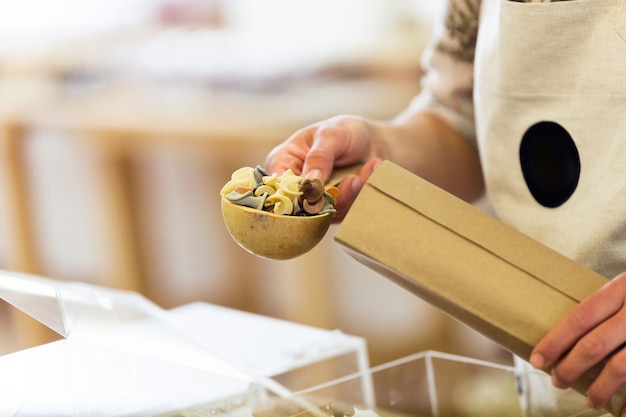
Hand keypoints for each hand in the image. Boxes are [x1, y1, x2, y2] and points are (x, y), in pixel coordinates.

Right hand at [264, 115, 381, 220]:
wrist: (374, 142)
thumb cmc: (345, 131)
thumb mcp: (331, 134)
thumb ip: (319, 156)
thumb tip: (310, 183)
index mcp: (283, 163)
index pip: (278, 186)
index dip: (294, 193)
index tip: (318, 188)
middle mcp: (296, 186)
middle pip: (302, 205)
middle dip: (330, 195)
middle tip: (354, 179)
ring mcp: (316, 201)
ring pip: (327, 211)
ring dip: (351, 193)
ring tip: (368, 169)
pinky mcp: (336, 209)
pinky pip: (347, 210)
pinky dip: (363, 192)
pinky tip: (374, 169)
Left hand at [530, 272, 625, 412]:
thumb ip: (610, 303)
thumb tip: (571, 334)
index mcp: (624, 288)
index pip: (580, 317)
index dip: (555, 341)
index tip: (537, 360)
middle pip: (596, 345)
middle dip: (571, 367)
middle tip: (558, 381)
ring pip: (622, 368)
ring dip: (601, 389)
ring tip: (591, 400)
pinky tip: (624, 412)